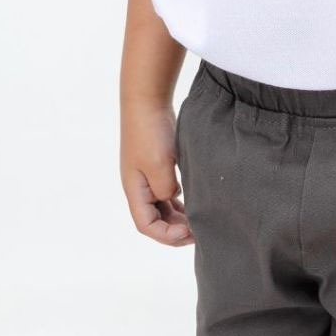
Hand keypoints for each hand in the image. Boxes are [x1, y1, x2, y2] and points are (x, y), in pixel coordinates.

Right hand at [120, 98, 192, 245]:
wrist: (147, 99)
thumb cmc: (151, 132)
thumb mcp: (160, 167)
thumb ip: (167, 192)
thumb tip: (174, 199)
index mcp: (134, 190)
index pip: (146, 226)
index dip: (167, 235)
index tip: (189, 232)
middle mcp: (138, 188)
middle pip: (155, 221)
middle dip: (176, 230)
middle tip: (200, 232)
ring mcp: (147, 178)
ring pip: (163, 209)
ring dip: (179, 218)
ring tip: (200, 221)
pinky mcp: (157, 168)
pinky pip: (168, 195)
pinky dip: (181, 204)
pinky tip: (196, 204)